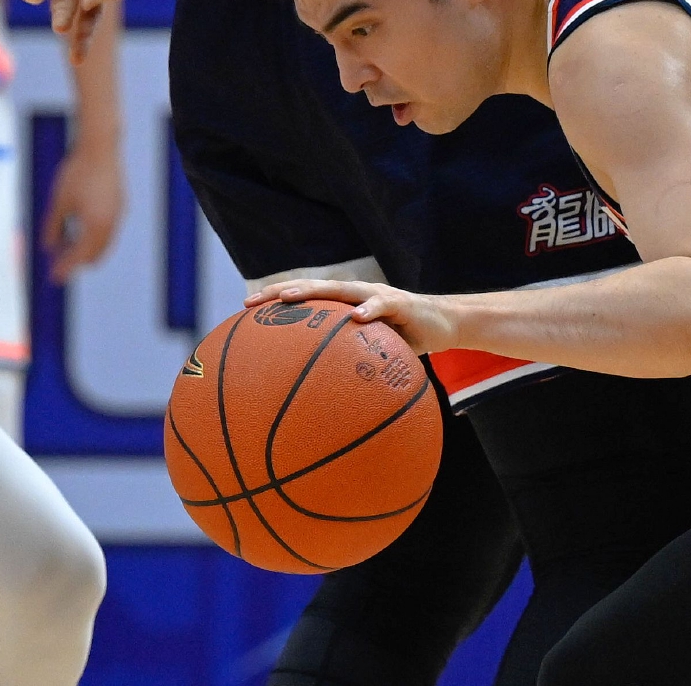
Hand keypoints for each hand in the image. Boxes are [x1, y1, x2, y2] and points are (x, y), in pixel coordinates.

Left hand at [41, 140, 124, 282]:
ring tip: (64, 243)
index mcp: (96, 226)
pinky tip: (78, 226)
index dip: (65, 268)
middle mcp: (111, 224)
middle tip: (57, 262)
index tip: (53, 278)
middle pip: (95, 255)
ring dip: (85, 248)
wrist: (100, 147)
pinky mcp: (119, 205)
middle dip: (76, 261)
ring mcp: (118, 214)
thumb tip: (48, 247)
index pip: (80, 256)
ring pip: (103, 243)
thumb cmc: (77, 172)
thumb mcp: (59, 202)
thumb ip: (52, 227)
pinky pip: (108, 229)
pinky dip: (93, 235)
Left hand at [243, 279, 459, 355]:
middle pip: (311, 288)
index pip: (304, 299)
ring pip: (338, 289)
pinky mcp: (400, 302)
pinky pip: (382, 305)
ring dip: (313, 292)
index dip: (274, 301)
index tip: (244, 310)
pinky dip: (368, 310)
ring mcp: (376, 295)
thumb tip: (317, 402)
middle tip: (253, 303)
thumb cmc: (404, 342)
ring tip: (290, 298)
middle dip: (281, 292)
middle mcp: (355, 294)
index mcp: (344, 305)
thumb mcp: (372, 356)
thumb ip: (347, 368)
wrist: (446, 324)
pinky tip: (356, 317)